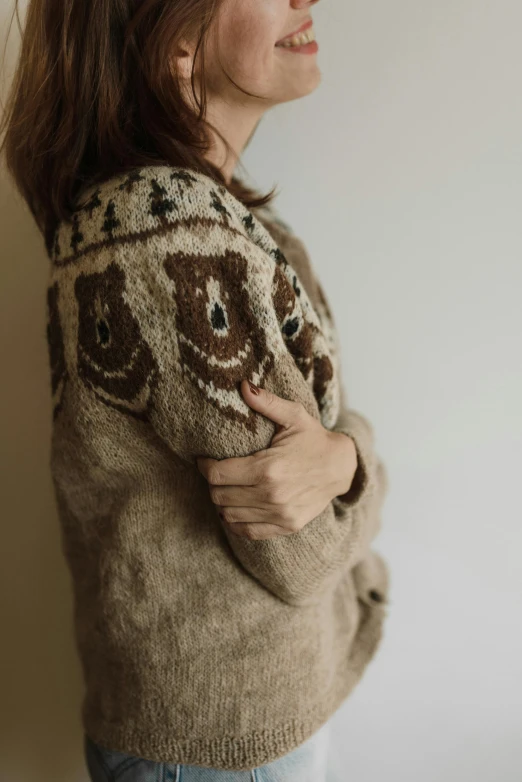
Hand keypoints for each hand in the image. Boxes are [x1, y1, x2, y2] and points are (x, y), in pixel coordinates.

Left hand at [196, 379, 357, 539]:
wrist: (342, 467)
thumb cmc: (314, 439)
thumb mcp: (293, 416)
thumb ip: (266, 402)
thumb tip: (242, 385)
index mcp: (268, 468)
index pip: (217, 474)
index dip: (205, 466)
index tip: (205, 459)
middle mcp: (271, 495)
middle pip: (219, 495)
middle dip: (213, 482)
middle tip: (217, 471)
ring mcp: (279, 514)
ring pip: (229, 515)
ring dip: (222, 502)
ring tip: (227, 487)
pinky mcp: (286, 525)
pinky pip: (248, 531)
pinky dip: (235, 521)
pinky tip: (236, 506)